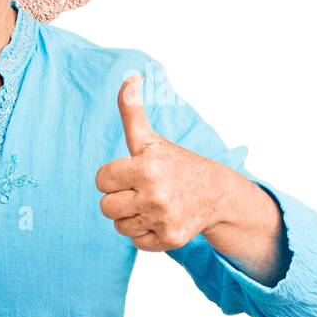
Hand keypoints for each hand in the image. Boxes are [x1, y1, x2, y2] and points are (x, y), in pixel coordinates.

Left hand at [95, 75, 231, 251]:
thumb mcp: (152, 139)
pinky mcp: (169, 239)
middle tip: (140, 190)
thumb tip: (130, 76)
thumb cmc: (176, 163)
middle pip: (106, 206)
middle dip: (120, 198)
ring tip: (152, 204)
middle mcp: (155, 195)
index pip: (101, 180)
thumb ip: (133, 111)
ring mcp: (163, 219)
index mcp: (147, 168)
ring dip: (131, 216)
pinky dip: (144, 232)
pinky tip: (159, 219)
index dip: (114, 176)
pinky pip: (135, 240)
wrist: (215, 193)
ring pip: (119, 225)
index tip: (131, 173)